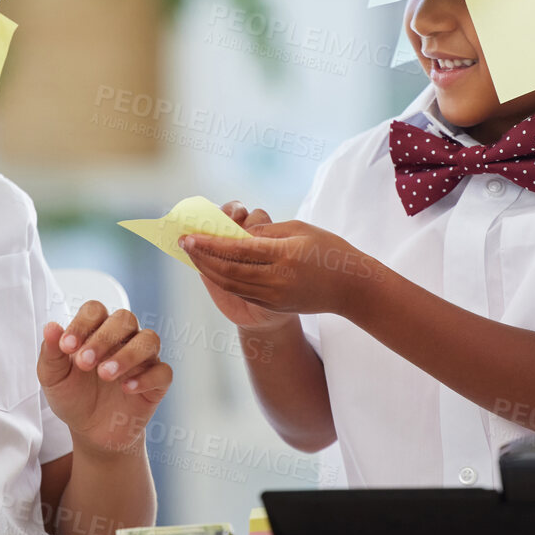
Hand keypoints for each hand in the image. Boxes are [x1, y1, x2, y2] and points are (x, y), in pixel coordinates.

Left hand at [39, 302, 171, 455]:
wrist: (90, 431)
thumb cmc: (74, 397)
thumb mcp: (54, 378)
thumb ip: (51, 352)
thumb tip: (51, 327)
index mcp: (97, 330)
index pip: (95, 310)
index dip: (82, 324)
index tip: (66, 346)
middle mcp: (124, 339)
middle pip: (125, 319)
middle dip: (104, 338)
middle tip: (85, 362)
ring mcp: (143, 360)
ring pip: (149, 340)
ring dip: (127, 354)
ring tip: (105, 374)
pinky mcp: (157, 383)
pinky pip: (163, 372)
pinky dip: (147, 378)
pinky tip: (126, 389)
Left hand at [180, 217, 380, 317]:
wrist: (351, 288)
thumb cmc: (329, 250)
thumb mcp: (300, 229)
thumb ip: (266, 230)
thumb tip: (237, 231)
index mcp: (285, 255)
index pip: (238, 249)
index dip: (210, 242)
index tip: (190, 234)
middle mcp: (277, 279)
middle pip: (228, 269)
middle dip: (202, 255)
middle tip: (183, 242)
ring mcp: (275, 296)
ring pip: (231, 284)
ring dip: (208, 269)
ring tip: (194, 254)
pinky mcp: (274, 305)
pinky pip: (242, 292)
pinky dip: (223, 279)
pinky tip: (213, 268)